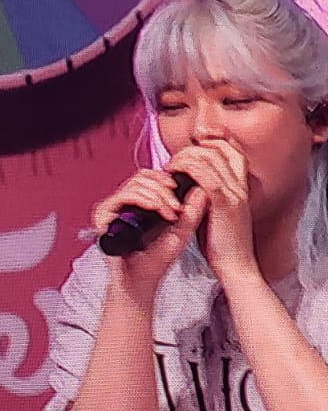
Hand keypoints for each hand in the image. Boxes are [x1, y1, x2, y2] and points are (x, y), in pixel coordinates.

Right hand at [91, 165, 205, 296]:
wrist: (140, 282)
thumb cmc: (156, 262)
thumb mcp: (182, 231)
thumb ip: (193, 210)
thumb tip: (201, 186)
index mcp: (140, 204)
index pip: (151, 176)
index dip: (167, 179)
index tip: (180, 193)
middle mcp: (124, 205)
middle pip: (143, 176)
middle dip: (165, 189)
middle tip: (176, 207)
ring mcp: (112, 210)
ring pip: (135, 184)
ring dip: (157, 195)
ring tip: (168, 213)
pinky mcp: (103, 217)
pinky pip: (122, 196)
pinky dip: (142, 198)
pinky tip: (154, 209)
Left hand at [165, 139, 256, 284]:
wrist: (237, 267)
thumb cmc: (223, 247)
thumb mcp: (215, 215)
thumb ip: (205, 198)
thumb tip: (187, 187)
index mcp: (240, 186)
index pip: (230, 149)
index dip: (210, 143)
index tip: (188, 150)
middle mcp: (240, 185)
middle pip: (220, 148)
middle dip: (193, 148)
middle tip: (173, 160)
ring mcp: (234, 192)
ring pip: (212, 157)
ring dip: (186, 157)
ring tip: (169, 167)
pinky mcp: (225, 204)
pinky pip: (207, 177)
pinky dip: (188, 171)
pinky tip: (174, 176)